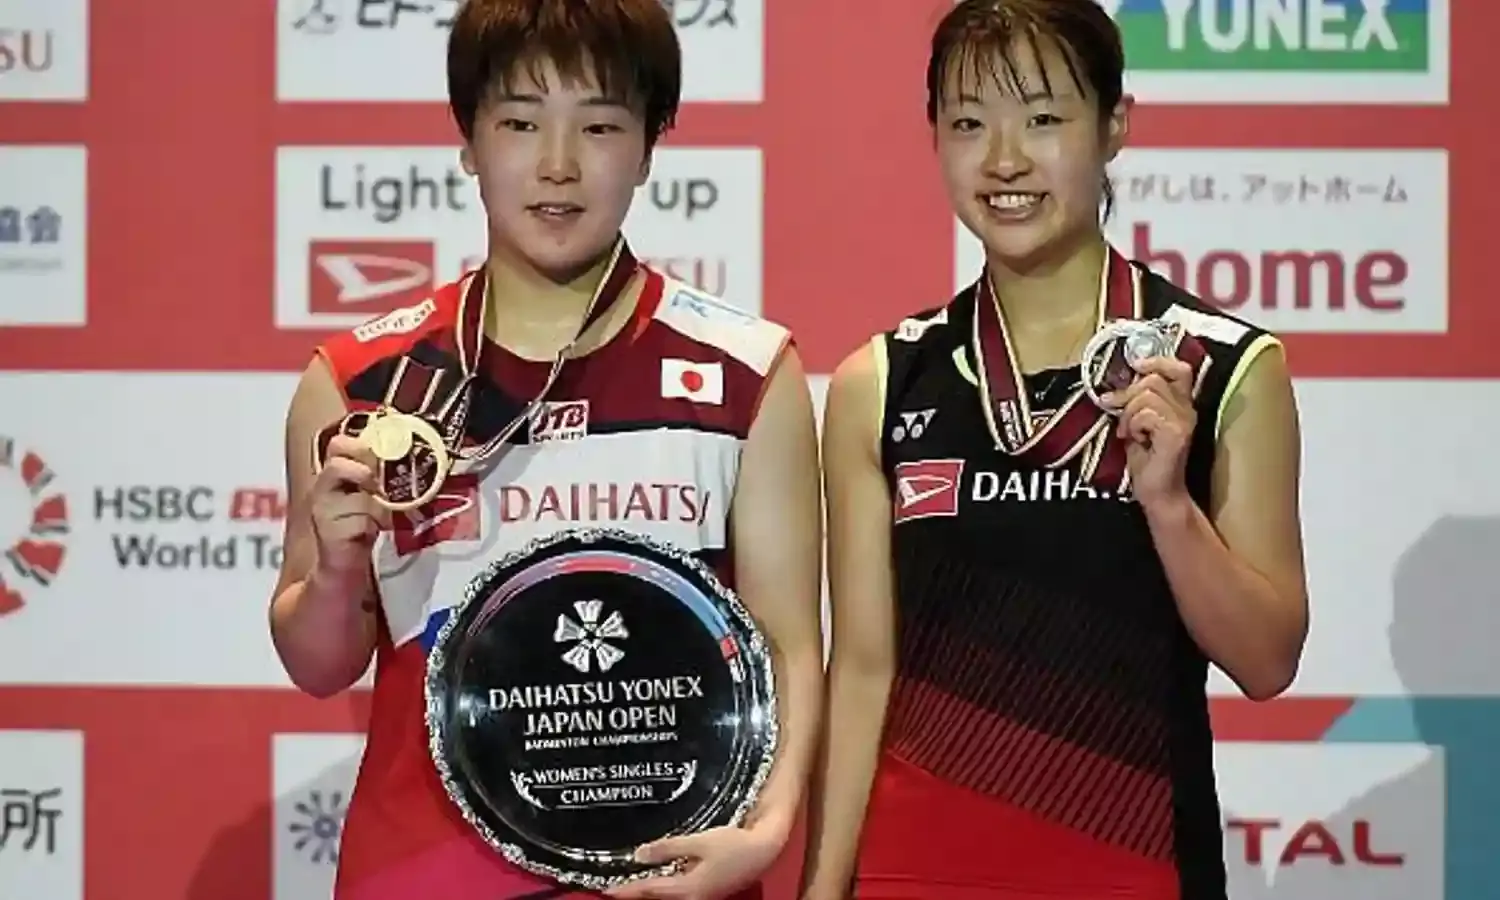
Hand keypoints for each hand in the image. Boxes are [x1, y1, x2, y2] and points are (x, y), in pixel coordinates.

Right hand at [308, 434, 387, 581]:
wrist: (345, 562)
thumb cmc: (362, 522)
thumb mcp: (371, 492)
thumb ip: (379, 473)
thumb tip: (410, 455)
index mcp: (334, 471)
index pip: (338, 444)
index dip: (361, 446)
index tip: (382, 456)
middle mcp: (323, 486)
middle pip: (337, 465)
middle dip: (365, 472)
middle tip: (379, 486)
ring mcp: (323, 509)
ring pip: (358, 497)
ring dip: (378, 506)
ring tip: (382, 516)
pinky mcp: (329, 532)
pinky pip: (361, 521)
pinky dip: (374, 525)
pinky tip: (374, 531)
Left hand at [605, 824, 784, 899]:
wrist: (764, 851)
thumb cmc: (733, 844)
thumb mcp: (699, 842)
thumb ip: (669, 848)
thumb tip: (639, 855)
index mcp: (688, 888)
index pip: (650, 891)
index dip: (628, 890)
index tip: (607, 889)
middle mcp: (693, 897)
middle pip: (658, 898)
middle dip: (637, 892)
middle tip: (616, 886)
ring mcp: (702, 896)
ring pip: (669, 896)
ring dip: (651, 890)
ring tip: (634, 883)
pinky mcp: (709, 890)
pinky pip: (680, 892)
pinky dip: (665, 886)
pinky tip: (662, 877)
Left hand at [1103, 356, 1195, 510]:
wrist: (1157, 493)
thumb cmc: (1146, 459)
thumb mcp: (1137, 422)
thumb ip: (1135, 401)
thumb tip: (1117, 384)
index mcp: (1181, 403)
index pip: (1179, 367)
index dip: (1156, 361)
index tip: (1135, 367)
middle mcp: (1188, 408)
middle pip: (1153, 379)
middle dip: (1128, 395)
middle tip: (1120, 415)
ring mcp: (1184, 421)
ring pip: (1146, 395)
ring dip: (1128, 414)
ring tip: (1130, 432)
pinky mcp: (1176, 434)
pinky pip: (1145, 414)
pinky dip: (1132, 426)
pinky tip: (1135, 440)